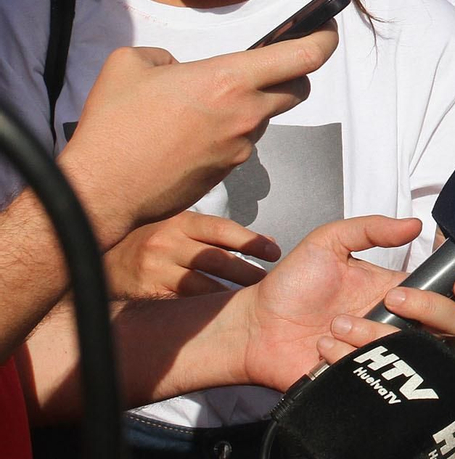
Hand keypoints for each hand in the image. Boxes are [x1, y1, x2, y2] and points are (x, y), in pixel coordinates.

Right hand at [59, 29, 337, 244]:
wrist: (100, 191)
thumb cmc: (113, 126)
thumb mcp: (132, 64)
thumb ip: (166, 56)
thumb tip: (178, 68)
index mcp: (230, 80)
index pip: (305, 56)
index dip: (325, 38)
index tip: (328, 28)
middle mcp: (246, 113)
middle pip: (298, 88)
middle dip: (291, 74)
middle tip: (265, 66)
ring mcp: (240, 147)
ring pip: (265, 118)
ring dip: (251, 106)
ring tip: (204, 106)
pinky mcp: (228, 173)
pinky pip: (241, 144)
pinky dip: (227, 133)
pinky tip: (190, 134)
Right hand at [104, 211, 277, 298]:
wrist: (97, 262)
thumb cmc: (149, 243)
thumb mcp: (181, 228)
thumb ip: (219, 234)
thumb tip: (267, 242)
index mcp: (180, 222)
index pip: (223, 229)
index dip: (252, 241)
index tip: (275, 252)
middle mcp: (167, 242)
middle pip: (216, 258)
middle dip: (246, 271)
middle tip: (268, 282)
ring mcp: (155, 269)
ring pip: (201, 285)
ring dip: (229, 294)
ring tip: (249, 301)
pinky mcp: (146, 293)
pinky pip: (182, 304)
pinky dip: (204, 310)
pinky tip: (220, 316)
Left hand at [236, 216, 454, 390]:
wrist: (256, 328)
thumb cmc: (293, 283)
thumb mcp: (329, 242)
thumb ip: (370, 229)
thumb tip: (415, 223)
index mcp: (402, 290)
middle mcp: (402, 324)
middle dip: (430, 310)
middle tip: (393, 301)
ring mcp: (385, 355)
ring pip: (416, 353)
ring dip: (373, 334)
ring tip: (334, 326)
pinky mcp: (364, 381)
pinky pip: (379, 378)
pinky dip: (347, 358)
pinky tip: (324, 349)